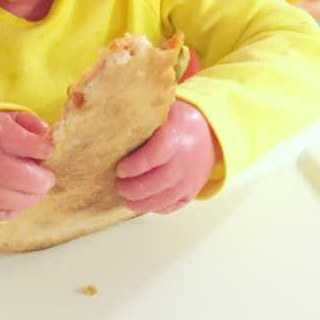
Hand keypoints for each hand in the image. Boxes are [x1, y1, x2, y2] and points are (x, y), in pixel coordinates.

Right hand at [0, 111, 55, 220]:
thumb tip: (47, 135)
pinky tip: (19, 194)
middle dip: (43, 179)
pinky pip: (9, 213)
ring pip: (19, 200)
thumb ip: (31, 123)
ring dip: (34, 195)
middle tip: (46, 176)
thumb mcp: (10, 118)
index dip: (44, 148)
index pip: (30, 144)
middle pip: (26, 177)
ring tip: (34, 185)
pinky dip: (19, 206)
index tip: (47, 149)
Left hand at [115, 99, 218, 213]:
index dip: (136, 165)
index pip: (155, 154)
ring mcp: (190, 178)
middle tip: (118, 187)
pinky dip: (156, 208)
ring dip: (142, 203)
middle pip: (159, 181)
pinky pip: (173, 205)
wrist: (209, 133)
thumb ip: (142, 118)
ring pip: (165, 198)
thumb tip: (110, 119)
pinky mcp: (191, 191)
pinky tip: (142, 204)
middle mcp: (184, 160)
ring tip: (125, 199)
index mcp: (175, 136)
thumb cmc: (176, 121)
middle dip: (135, 188)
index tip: (119, 169)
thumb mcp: (162, 111)